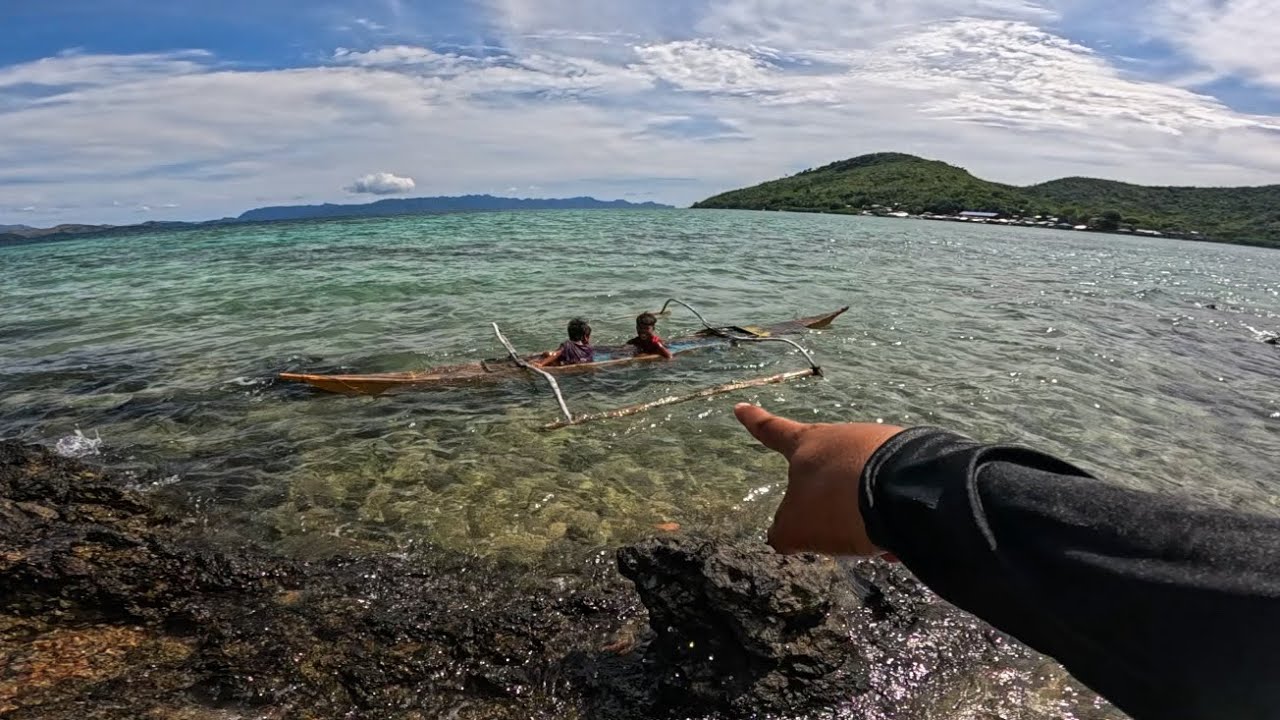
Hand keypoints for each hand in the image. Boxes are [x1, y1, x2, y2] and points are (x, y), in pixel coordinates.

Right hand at [734, 403, 903, 555]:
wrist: (905, 491)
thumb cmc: (836, 502)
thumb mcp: (797, 527)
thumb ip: (784, 531)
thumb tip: (784, 535)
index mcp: (807, 446)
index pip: (773, 431)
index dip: (756, 422)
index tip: (742, 407)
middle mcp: (843, 437)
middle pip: (827, 468)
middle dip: (828, 496)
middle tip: (833, 522)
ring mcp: (881, 444)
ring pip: (864, 486)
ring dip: (863, 516)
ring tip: (874, 542)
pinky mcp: (913, 458)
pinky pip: (894, 494)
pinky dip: (890, 518)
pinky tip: (897, 539)